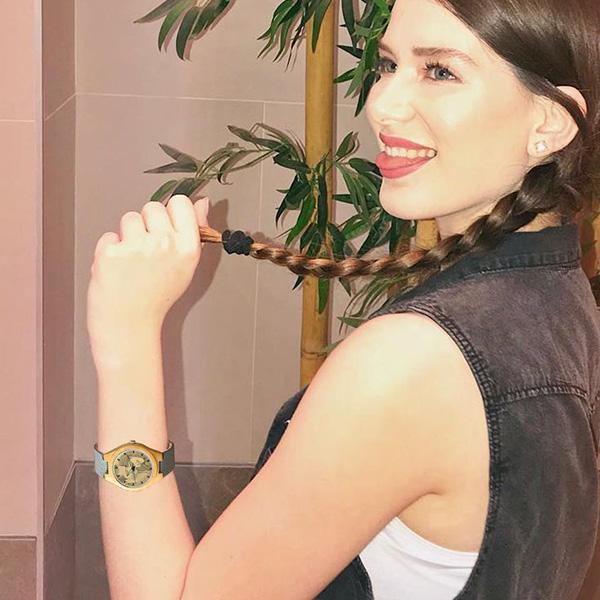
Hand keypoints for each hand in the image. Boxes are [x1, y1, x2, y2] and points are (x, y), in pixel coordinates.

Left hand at [87, 194, 209, 355]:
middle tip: (147, 252)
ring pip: (129, 218)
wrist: (129, 326)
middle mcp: (165, 244)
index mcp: (188, 248)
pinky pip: (109, 236)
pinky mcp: (110, 253)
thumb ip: (194, 231)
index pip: (181, 203)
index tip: (166, 230)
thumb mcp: (185, 265)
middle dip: (147, 224)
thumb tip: (202, 201)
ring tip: (132, 262)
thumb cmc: (157, 296)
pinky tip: (117, 270)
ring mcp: (137, 248)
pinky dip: (109, 250)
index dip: (170, 213)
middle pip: (153, 206)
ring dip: (127, 236)